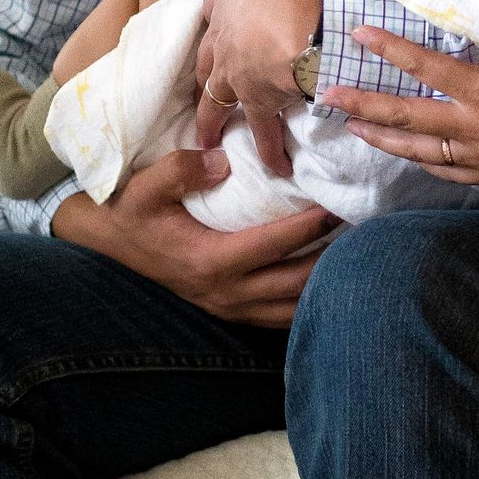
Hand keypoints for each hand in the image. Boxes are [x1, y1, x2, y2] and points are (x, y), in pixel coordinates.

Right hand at [52, 149, 336, 325]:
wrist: (112, 243)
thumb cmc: (133, 212)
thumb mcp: (146, 186)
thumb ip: (179, 170)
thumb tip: (221, 161)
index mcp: (210, 261)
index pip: (273, 246)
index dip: (309, 228)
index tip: (338, 207)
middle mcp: (226, 293)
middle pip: (295, 284)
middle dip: (333, 260)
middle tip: (365, 232)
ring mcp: (230, 308)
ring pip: (293, 308)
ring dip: (326, 286)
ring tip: (358, 258)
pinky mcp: (233, 312)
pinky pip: (281, 317)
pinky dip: (308, 302)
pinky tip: (332, 282)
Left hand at [193, 0, 326, 168]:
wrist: (295, 15)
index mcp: (225, 3)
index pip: (213, 15)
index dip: (217, 24)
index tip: (219, 34)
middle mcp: (223, 42)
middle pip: (205, 66)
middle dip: (202, 82)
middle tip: (203, 93)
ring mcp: (236, 76)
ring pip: (216, 105)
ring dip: (214, 125)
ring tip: (213, 143)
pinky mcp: (259, 102)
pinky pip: (263, 133)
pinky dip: (269, 152)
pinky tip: (276, 167)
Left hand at [323, 25, 478, 188]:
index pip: (427, 68)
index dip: (391, 50)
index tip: (359, 35)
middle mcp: (476, 128)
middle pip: (408, 117)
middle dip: (364, 106)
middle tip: (329, 97)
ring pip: (420, 150)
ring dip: (384, 138)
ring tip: (355, 126)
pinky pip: (448, 170)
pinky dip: (425, 161)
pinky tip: (412, 156)